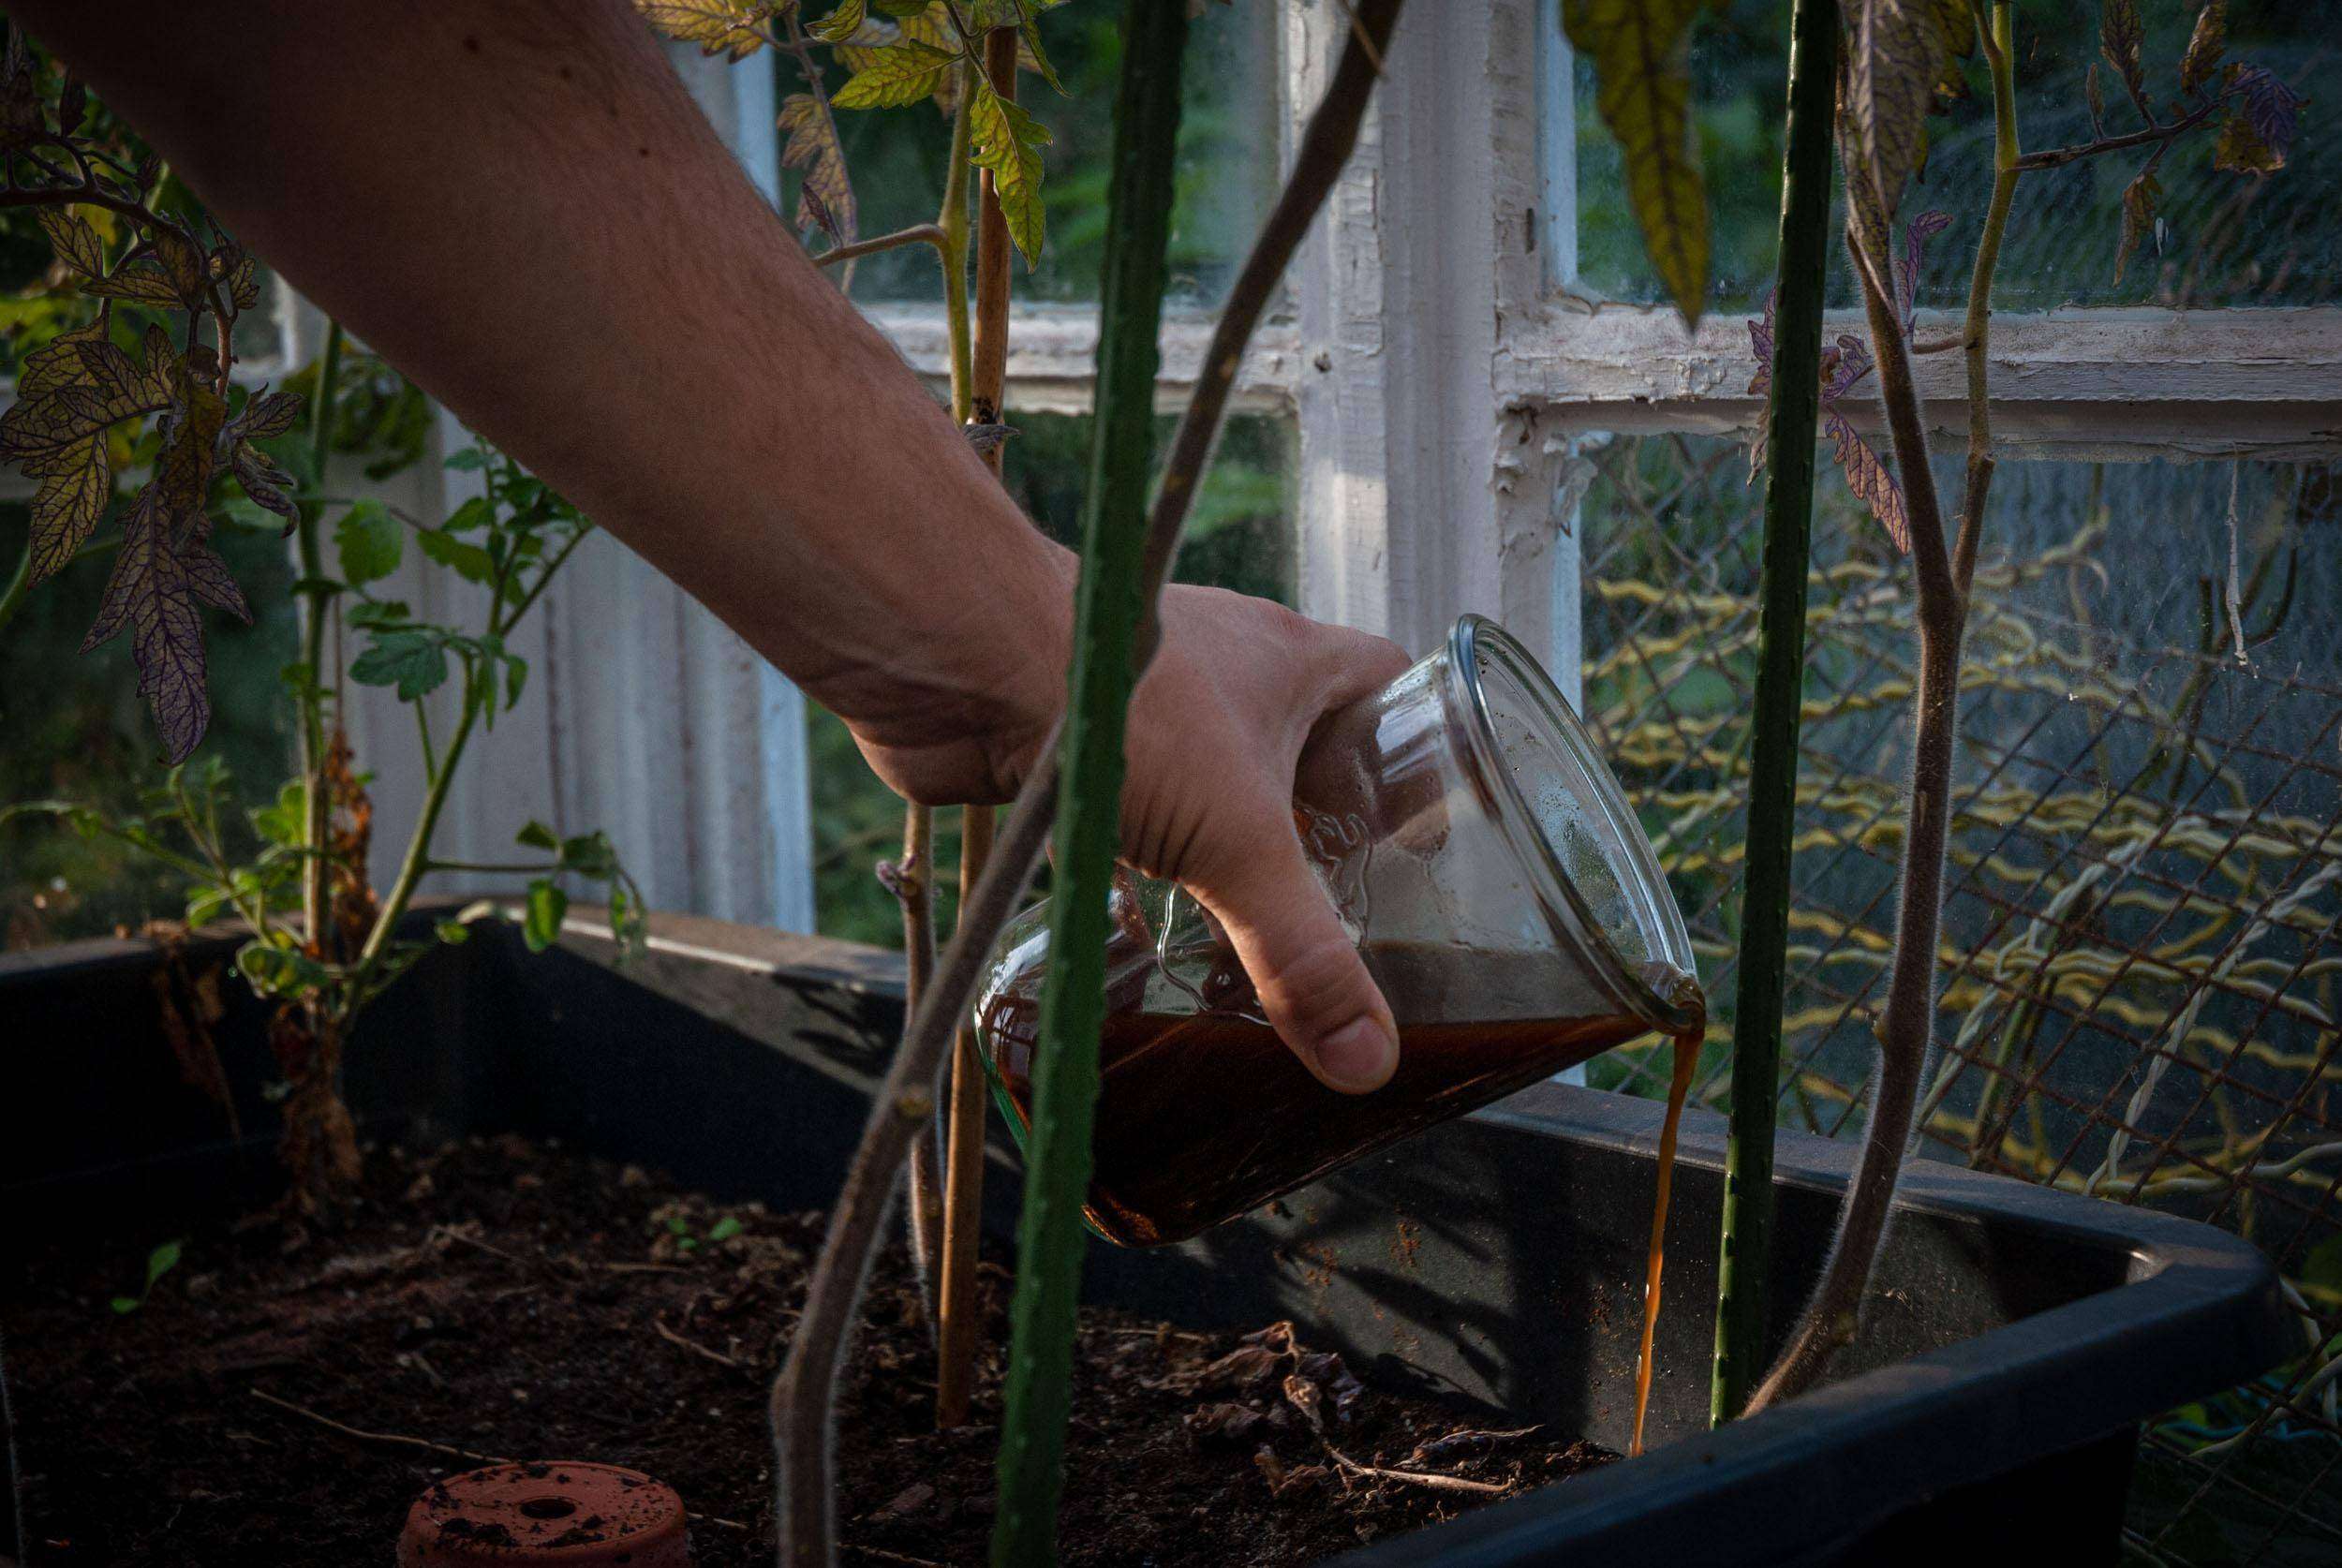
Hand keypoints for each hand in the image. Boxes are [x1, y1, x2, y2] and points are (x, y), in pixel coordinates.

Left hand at [851, 576, 1411, 1094]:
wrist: (965, 662)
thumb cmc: (1120, 705)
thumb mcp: (1239, 840)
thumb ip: (1301, 951)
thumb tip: (1368, 1058)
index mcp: (1291, 661)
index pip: (1389, 682)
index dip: (1418, 747)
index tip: (1429, 830)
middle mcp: (1225, 673)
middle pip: (1304, 740)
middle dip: (1325, 816)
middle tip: (1347, 903)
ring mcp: (1147, 707)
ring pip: (1214, 776)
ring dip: (1233, 843)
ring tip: (1258, 929)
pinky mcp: (1079, 746)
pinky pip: (1136, 805)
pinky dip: (1151, 859)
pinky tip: (1152, 917)